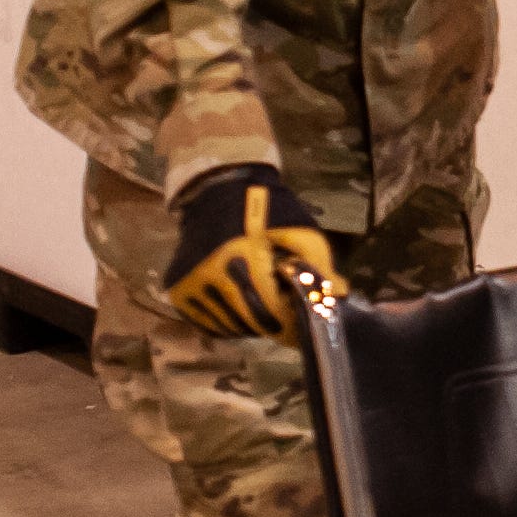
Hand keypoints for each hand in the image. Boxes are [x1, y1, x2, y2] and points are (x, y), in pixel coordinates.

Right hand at [163, 166, 342, 334]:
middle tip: (287, 313)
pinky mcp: (177, 292)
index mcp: (238, 257)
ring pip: (230, 327)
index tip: (304, 326)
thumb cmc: (265, 208)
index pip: (268, 310)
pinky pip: (210, 324)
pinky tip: (243, 305)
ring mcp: (188, 286)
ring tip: (265, 302)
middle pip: (249, 323)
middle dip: (274, 323)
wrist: (217, 189)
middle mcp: (207, 275)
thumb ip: (318, 266)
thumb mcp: (298, 229)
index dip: (290, 324)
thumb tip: (338, 298)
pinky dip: (230, 322)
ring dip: (252, 324)